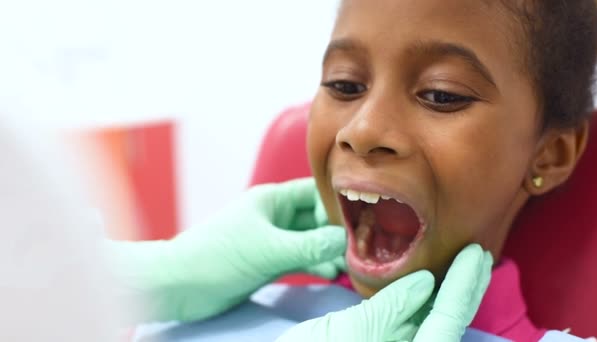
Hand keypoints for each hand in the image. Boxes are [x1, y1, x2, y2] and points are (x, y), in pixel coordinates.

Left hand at [104, 178, 345, 322]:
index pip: (313, 192)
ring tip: (351, 264)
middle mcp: (273, 216)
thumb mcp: (269, 249)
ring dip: (328, 251)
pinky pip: (299, 258)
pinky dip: (315, 264)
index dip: (338, 203)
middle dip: (338, 231)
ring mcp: (270, 239)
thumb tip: (345, 241)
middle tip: (364, 246)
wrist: (179, 285)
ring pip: (309, 240)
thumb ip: (309, 246)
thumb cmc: (217, 257)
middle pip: (315, 218)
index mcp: (271, 200)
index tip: (365, 218)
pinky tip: (332, 274)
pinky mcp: (266, 261)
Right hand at [276, 244, 492, 341]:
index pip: (447, 320)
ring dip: (452, 291)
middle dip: (467, 287)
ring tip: (466, 263)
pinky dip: (427, 298)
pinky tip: (429, 281)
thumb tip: (424, 283)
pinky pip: (413, 318)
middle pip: (448, 320)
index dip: (463, 287)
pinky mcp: (380, 341)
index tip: (474, 254)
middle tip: (480, 252)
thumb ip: (386, 314)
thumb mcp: (344, 336)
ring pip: (434, 319)